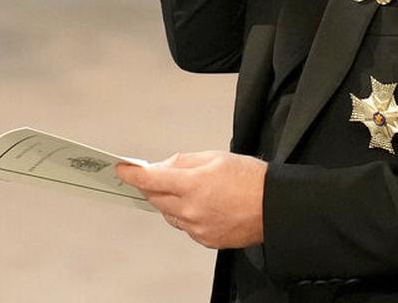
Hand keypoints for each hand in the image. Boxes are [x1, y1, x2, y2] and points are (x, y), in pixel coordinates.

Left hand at [116, 151, 267, 248]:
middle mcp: (191, 209)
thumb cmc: (251, 180)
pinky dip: (185, 215)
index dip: (132, 174)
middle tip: (158, 176)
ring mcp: (196, 228)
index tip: (123, 169)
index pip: (150, 179)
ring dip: (169, 201)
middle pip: (155, 197)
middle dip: (152, 185)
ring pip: (168, 213)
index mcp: (193, 185)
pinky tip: (202, 205)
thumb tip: (162, 167)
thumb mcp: (216, 158)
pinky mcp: (204, 239)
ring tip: (190, 190)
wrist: (274, 206)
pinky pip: (184, 226)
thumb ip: (184, 162)